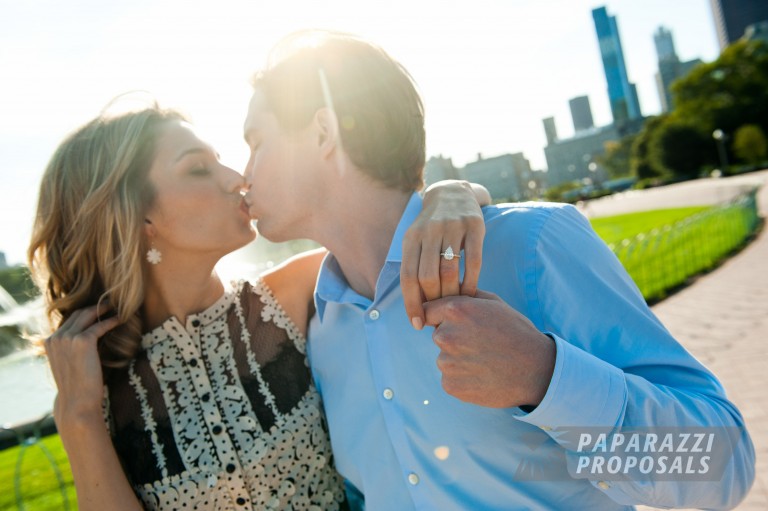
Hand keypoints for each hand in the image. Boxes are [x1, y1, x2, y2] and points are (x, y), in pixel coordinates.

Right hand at [45, 305, 119, 429]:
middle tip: (111, 304)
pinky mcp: (82, 340)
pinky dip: (111, 321)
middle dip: (95, 307)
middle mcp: (55, 337)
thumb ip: (73, 349)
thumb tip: (91, 337)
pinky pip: (99, 325)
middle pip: (78, 313)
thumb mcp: (70, 363)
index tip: (100, 310)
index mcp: (49, 342)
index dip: (86, 313)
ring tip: (117, 307)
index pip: (69, 320)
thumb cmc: (77, 386)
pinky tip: (121, 319)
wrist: (77, 402)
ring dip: (103, 309)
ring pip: (88, 315)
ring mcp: (67, 338)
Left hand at [402, 180, 485, 328]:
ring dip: (452, 295)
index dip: (411, 303)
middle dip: (433, 301)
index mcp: (411, 238)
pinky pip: (473, 262)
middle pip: (428, 276)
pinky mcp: (475, 227)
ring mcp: (452, 227)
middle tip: (440, 316)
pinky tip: (470, 295)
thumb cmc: (432, 228)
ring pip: (449, 271)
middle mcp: (429, 231)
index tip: (417, 324)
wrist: (453, 194)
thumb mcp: (415, 241)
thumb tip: (414, 308)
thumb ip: (414, 268)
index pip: (408, 276)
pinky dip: (471, 283)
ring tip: (455, 307)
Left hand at [423, 290, 555, 408]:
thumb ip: (466, 296)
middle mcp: (446, 335)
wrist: (536, 370)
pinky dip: (462, 379)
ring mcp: (447, 362)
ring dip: (458, 361)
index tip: (454, 324)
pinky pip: (450, 379)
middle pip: (438, 336)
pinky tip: (483, 376)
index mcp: (455, 311)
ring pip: (445, 359)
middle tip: (480, 345)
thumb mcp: (495, 304)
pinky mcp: (450, 385)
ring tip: (485, 361)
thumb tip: (446, 290)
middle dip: (454, 339)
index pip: (427, 311)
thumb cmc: (517, 333)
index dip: (440, 317)